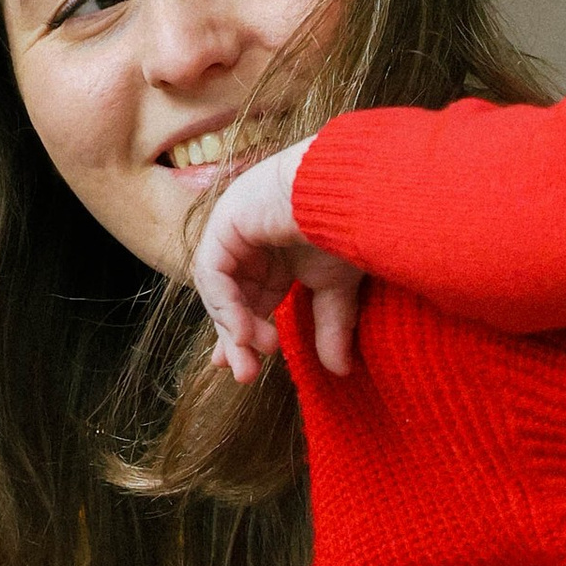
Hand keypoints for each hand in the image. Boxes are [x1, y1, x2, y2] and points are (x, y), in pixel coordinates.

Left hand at [191, 140, 369, 384]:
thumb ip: (331, 325)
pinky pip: (213, 273)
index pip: (251, 295)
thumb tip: (340, 371)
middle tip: (243, 374)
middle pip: (231, 295)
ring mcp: (234, 225)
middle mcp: (250, 236)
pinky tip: (244, 333)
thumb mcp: (338, 287)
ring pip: (218, 287)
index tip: (248, 367)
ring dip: (232, 327)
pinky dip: (226, 306)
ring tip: (251, 357)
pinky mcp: (225, 221)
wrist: (352, 191)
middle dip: (236, 337)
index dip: (248, 331)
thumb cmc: (350, 225)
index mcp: (275, 248)